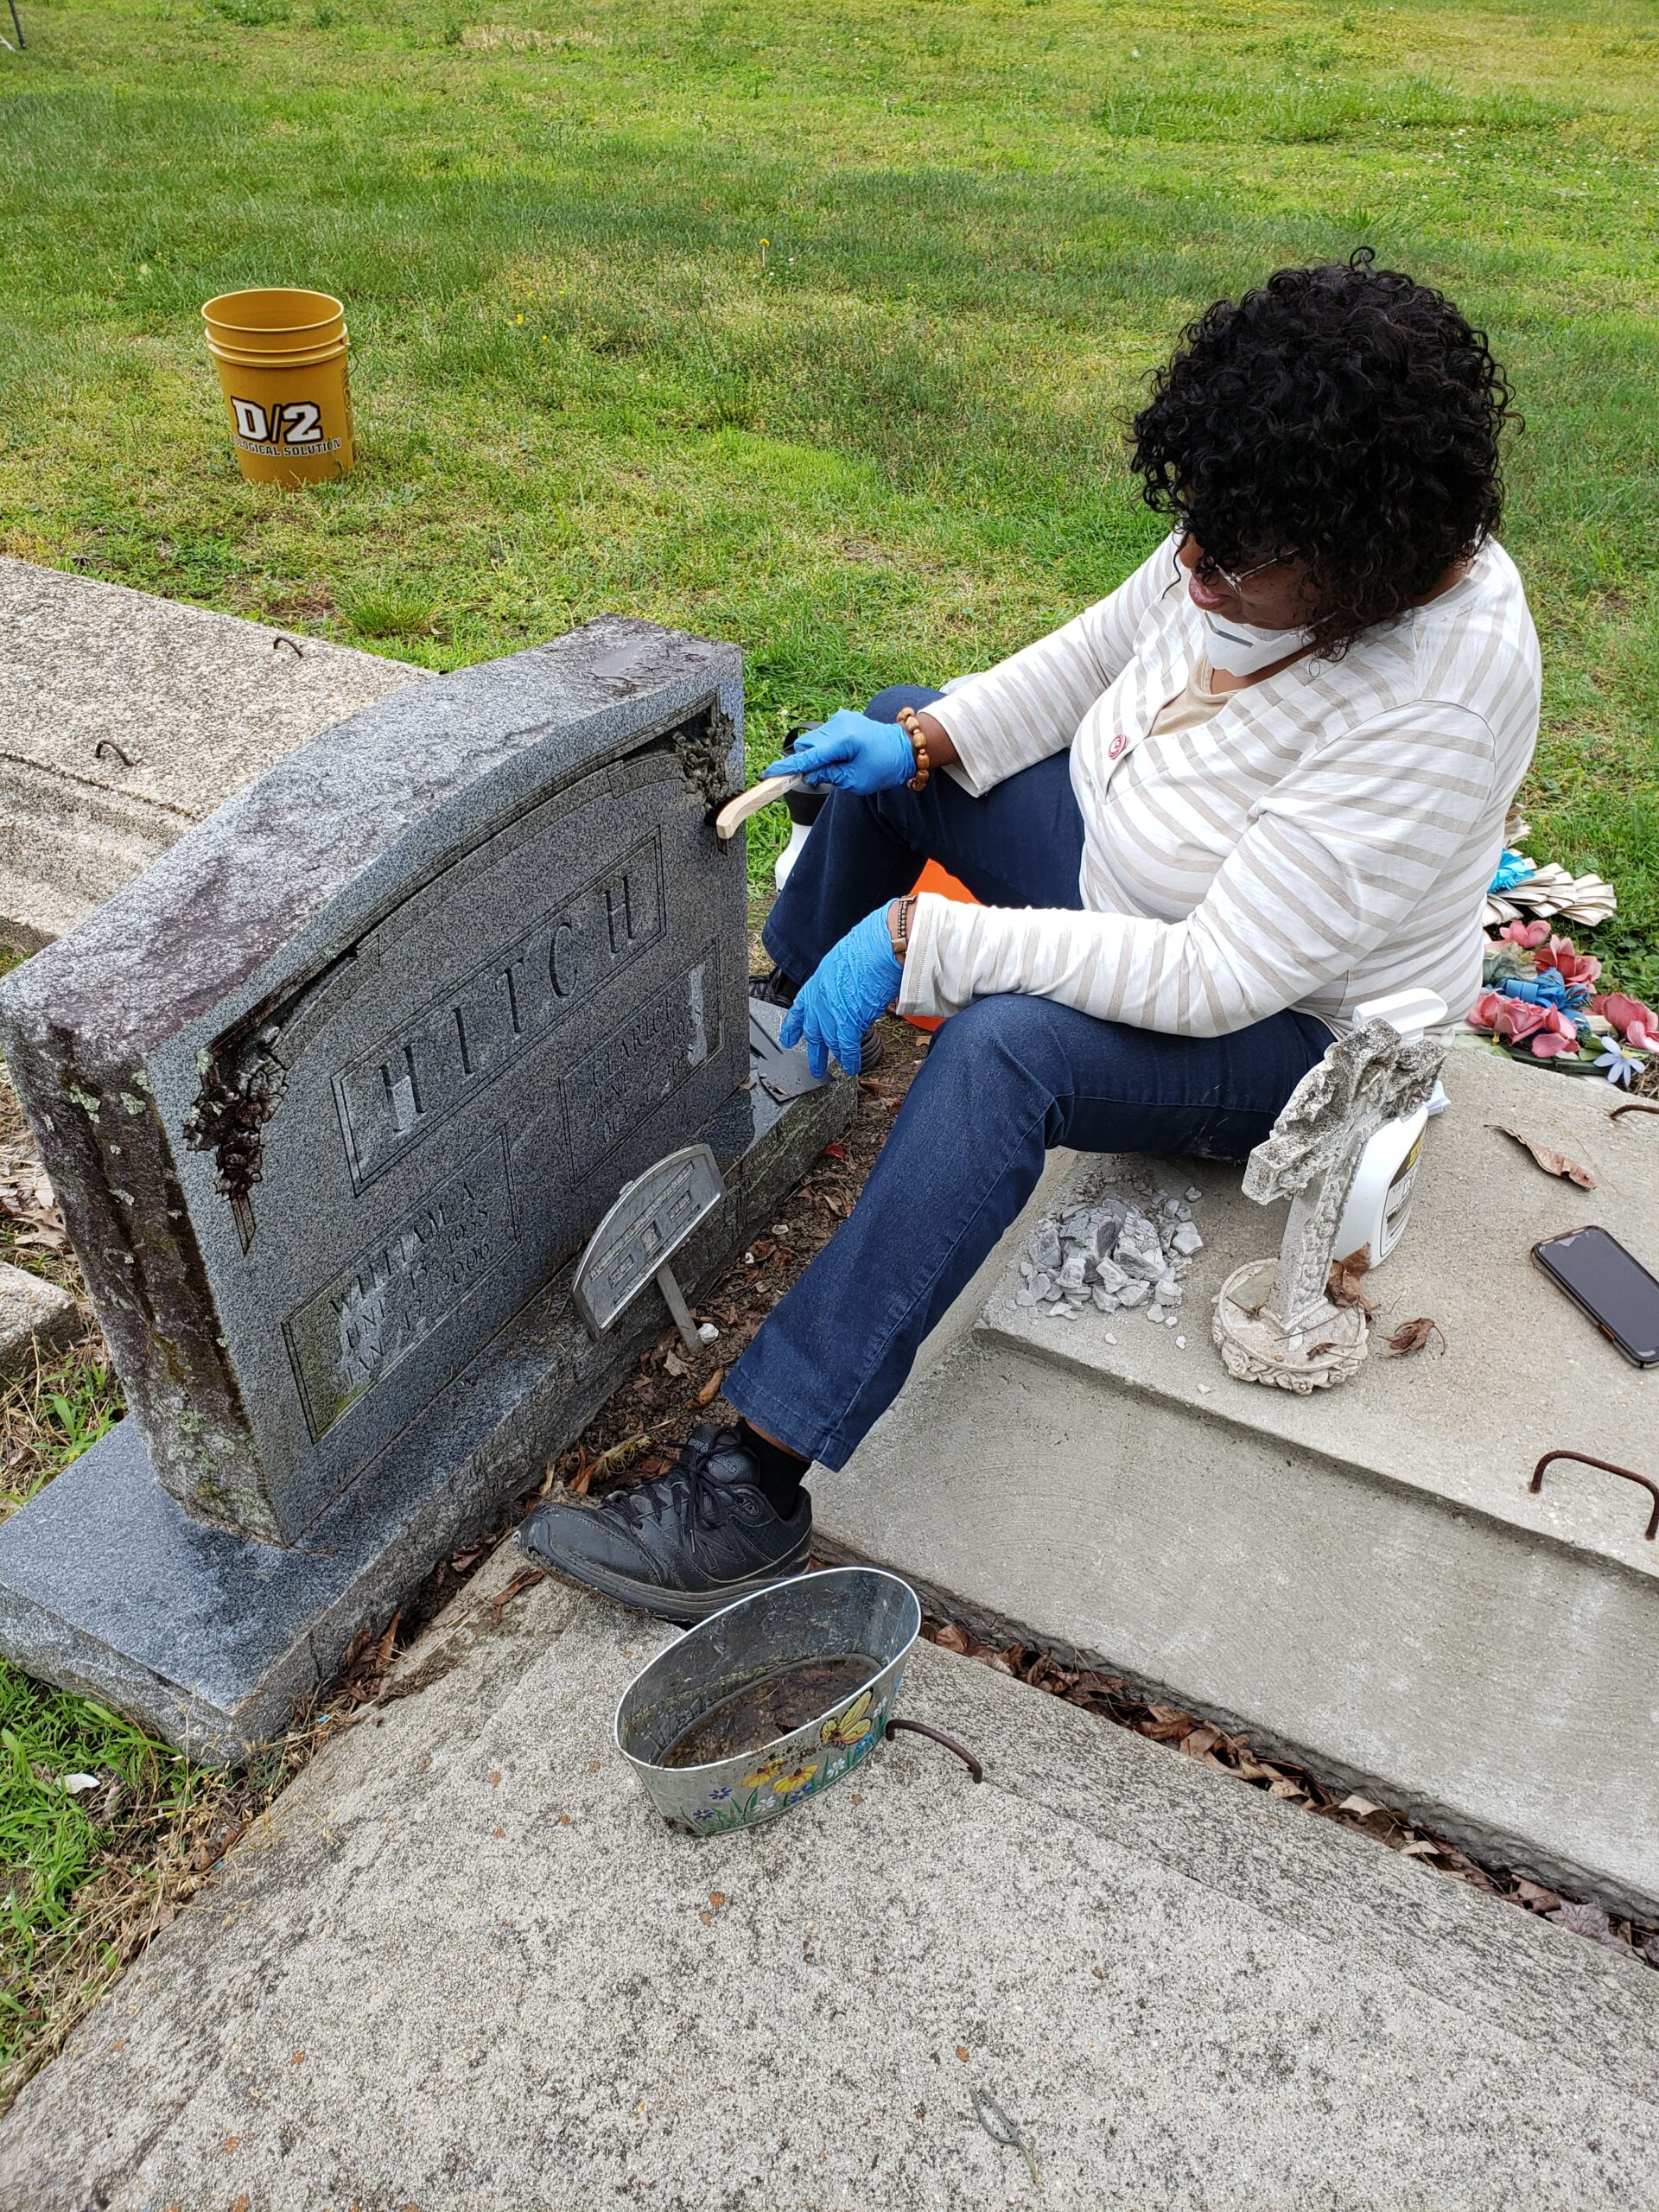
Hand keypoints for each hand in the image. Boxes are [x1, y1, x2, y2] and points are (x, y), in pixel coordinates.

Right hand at [761, 709, 914, 796]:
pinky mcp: (841, 717)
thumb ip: (829, 776)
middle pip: (806, 745)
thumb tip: (807, 775)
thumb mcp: (856, 780)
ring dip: (818, 754)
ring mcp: (839, 718)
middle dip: (808, 761)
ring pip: (812, 739)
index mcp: (844, 741)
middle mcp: (839, 724)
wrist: (903, 746)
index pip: (809, 756)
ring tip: (840, 762)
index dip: (788, 767)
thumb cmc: (884, 766)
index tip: (769, 773)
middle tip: (824, 774)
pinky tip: (843, 751)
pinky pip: (822, 734)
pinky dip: (825, 746)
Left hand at [780, 908, 901, 1077]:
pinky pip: (847, 1047)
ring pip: (829, 1042)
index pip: (800, 1009)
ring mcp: (833, 1012)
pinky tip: (851, 1068)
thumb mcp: (844, 960)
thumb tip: (850, 990)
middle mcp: (821, 999)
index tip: (788, 1038)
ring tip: (828, 1071)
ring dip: (830, 1058)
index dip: (794, 1026)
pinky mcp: (849, 1022)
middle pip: (813, 1031)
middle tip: (812, 1064)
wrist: (881, 947)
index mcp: (818, 982)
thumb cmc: (869, 945)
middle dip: (812, 1050)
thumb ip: (840, 979)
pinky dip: (850, 1059)